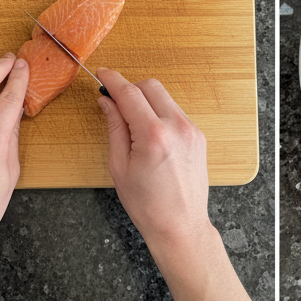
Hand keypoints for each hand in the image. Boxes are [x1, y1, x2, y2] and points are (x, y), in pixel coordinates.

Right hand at [96, 67, 210, 252]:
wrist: (180, 226)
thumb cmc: (148, 205)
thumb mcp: (120, 166)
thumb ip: (115, 128)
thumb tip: (108, 103)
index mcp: (153, 136)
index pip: (129, 93)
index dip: (112, 80)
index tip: (102, 75)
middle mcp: (177, 128)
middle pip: (151, 86)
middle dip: (130, 88)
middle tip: (115, 101)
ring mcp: (192, 131)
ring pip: (165, 98)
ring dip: (147, 101)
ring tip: (133, 123)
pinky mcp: (199, 138)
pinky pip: (176, 113)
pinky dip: (161, 114)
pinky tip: (151, 133)